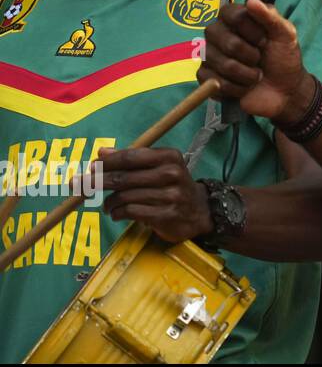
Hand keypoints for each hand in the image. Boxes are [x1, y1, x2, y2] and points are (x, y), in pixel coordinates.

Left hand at [97, 146, 212, 242]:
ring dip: (109, 203)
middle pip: (124, 178)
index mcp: (169, 156)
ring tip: (107, 206)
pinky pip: (131, 212)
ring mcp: (170, 195)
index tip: (90, 167)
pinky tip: (117, 214)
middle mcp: (172, 173)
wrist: (198, 211)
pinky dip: (118, 213)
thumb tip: (101, 152)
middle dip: (96, 182)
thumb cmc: (171, 185)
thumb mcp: (157, 167)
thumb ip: (130, 159)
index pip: (131, 157)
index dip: (107, 162)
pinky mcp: (166, 214)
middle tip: (78, 185)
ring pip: (125, 197)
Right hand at [198, 0, 312, 122]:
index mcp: (236, 18)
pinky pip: (214, 82)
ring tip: (256, 75)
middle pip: (221, 38)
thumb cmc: (284, 58)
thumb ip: (271, 17)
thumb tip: (251, 1)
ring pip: (221, 63)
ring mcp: (210, 56)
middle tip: (260, 59)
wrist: (285, 90)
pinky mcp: (207, 78)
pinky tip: (245, 87)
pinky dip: (237, 88)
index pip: (229, 13)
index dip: (249, 29)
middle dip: (249, 54)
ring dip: (246, 74)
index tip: (265, 39)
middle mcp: (219, 34)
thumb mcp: (286, 35)